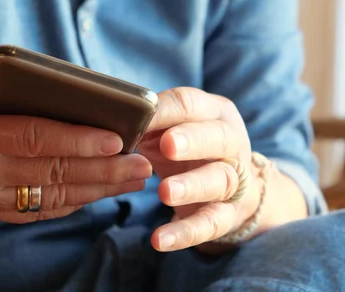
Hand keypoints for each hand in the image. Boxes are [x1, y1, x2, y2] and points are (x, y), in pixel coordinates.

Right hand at [0, 42, 151, 222]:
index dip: (77, 140)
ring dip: (97, 190)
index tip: (116, 140)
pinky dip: (73, 202)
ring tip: (135, 179)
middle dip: (102, 170)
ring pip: (51, 196)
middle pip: (52, 172)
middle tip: (143, 164)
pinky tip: (102, 192)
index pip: (34, 138)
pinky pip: (37, 209)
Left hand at [138, 87, 264, 251]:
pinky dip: (185, 232)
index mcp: (214, 112)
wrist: (229, 185)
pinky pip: (211, 223)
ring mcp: (234, 179)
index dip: (166, 110)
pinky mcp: (228, 214)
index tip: (139, 117)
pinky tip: (160, 240)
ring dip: (192, 186)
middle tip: (167, 145)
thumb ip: (149, 123)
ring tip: (165, 193)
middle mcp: (231, 142)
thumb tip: (110, 120)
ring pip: (219, 180)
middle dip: (192, 140)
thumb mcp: (171, 128)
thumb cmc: (188, 147)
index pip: (191, 105)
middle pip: (217, 137)